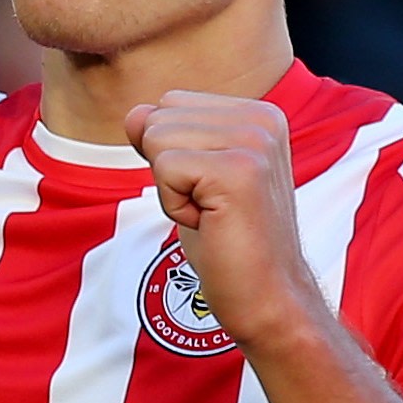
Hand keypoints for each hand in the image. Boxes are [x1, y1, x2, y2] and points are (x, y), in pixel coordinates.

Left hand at [124, 91, 323, 347]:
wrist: (268, 298)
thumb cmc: (230, 244)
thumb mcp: (192, 177)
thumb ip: (167, 137)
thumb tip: (134, 114)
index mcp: (257, 113)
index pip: (170, 104)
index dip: (173, 156)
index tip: (211, 192)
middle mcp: (262, 119)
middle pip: (160, 117)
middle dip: (168, 171)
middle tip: (211, 208)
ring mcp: (254, 142)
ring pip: (157, 139)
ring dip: (171, 190)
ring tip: (212, 215)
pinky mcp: (239, 171)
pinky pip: (164, 169)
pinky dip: (174, 207)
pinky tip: (211, 224)